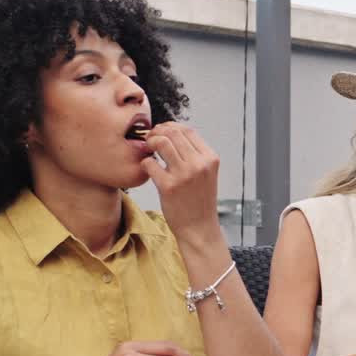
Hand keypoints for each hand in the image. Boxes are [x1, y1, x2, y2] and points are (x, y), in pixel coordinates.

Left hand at [141, 122, 220, 241]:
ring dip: (150, 143)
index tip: (162, 132)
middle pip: (173, 132)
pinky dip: (145, 163)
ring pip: (161, 142)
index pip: (188, 130)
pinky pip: (149, 163)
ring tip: (148, 151)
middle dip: (157, 132)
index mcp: (210, 159)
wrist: (199, 228)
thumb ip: (194, 154)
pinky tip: (149, 169)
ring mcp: (184, 175)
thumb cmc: (199, 200)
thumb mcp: (205, 174)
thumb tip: (171, 133)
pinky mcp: (169, 186)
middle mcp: (199, 164)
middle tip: (150, 140)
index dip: (171, 127)